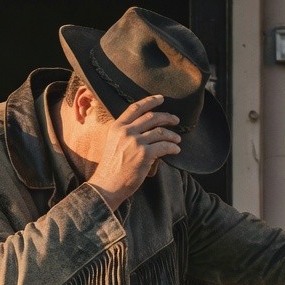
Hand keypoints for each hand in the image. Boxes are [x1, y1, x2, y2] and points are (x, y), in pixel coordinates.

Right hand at [89, 95, 180, 209]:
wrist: (107, 186)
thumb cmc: (110, 169)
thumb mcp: (113, 143)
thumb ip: (125, 133)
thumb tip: (144, 129)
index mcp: (117, 127)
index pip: (136, 108)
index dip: (150, 101)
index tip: (160, 98)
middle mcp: (126, 131)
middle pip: (152, 117)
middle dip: (167, 117)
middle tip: (175, 120)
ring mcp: (136, 142)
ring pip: (160, 132)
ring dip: (172, 135)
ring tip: (177, 139)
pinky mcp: (145, 154)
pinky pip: (164, 146)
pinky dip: (172, 148)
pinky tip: (176, 150)